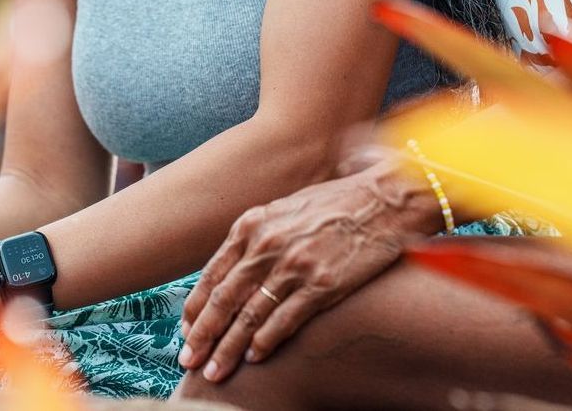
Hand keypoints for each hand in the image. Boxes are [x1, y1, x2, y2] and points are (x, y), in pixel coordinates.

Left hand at [177, 160, 440, 382]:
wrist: (384, 199)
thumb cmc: (336, 204)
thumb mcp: (285, 209)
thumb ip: (257, 237)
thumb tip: (232, 271)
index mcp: (253, 224)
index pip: (213, 274)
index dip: (196, 309)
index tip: (187, 332)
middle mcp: (268, 244)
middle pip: (224, 299)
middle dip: (203, 335)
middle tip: (189, 360)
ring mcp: (294, 265)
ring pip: (249, 316)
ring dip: (228, 348)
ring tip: (215, 371)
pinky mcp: (322, 284)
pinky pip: (285, 320)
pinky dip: (265, 342)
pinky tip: (254, 359)